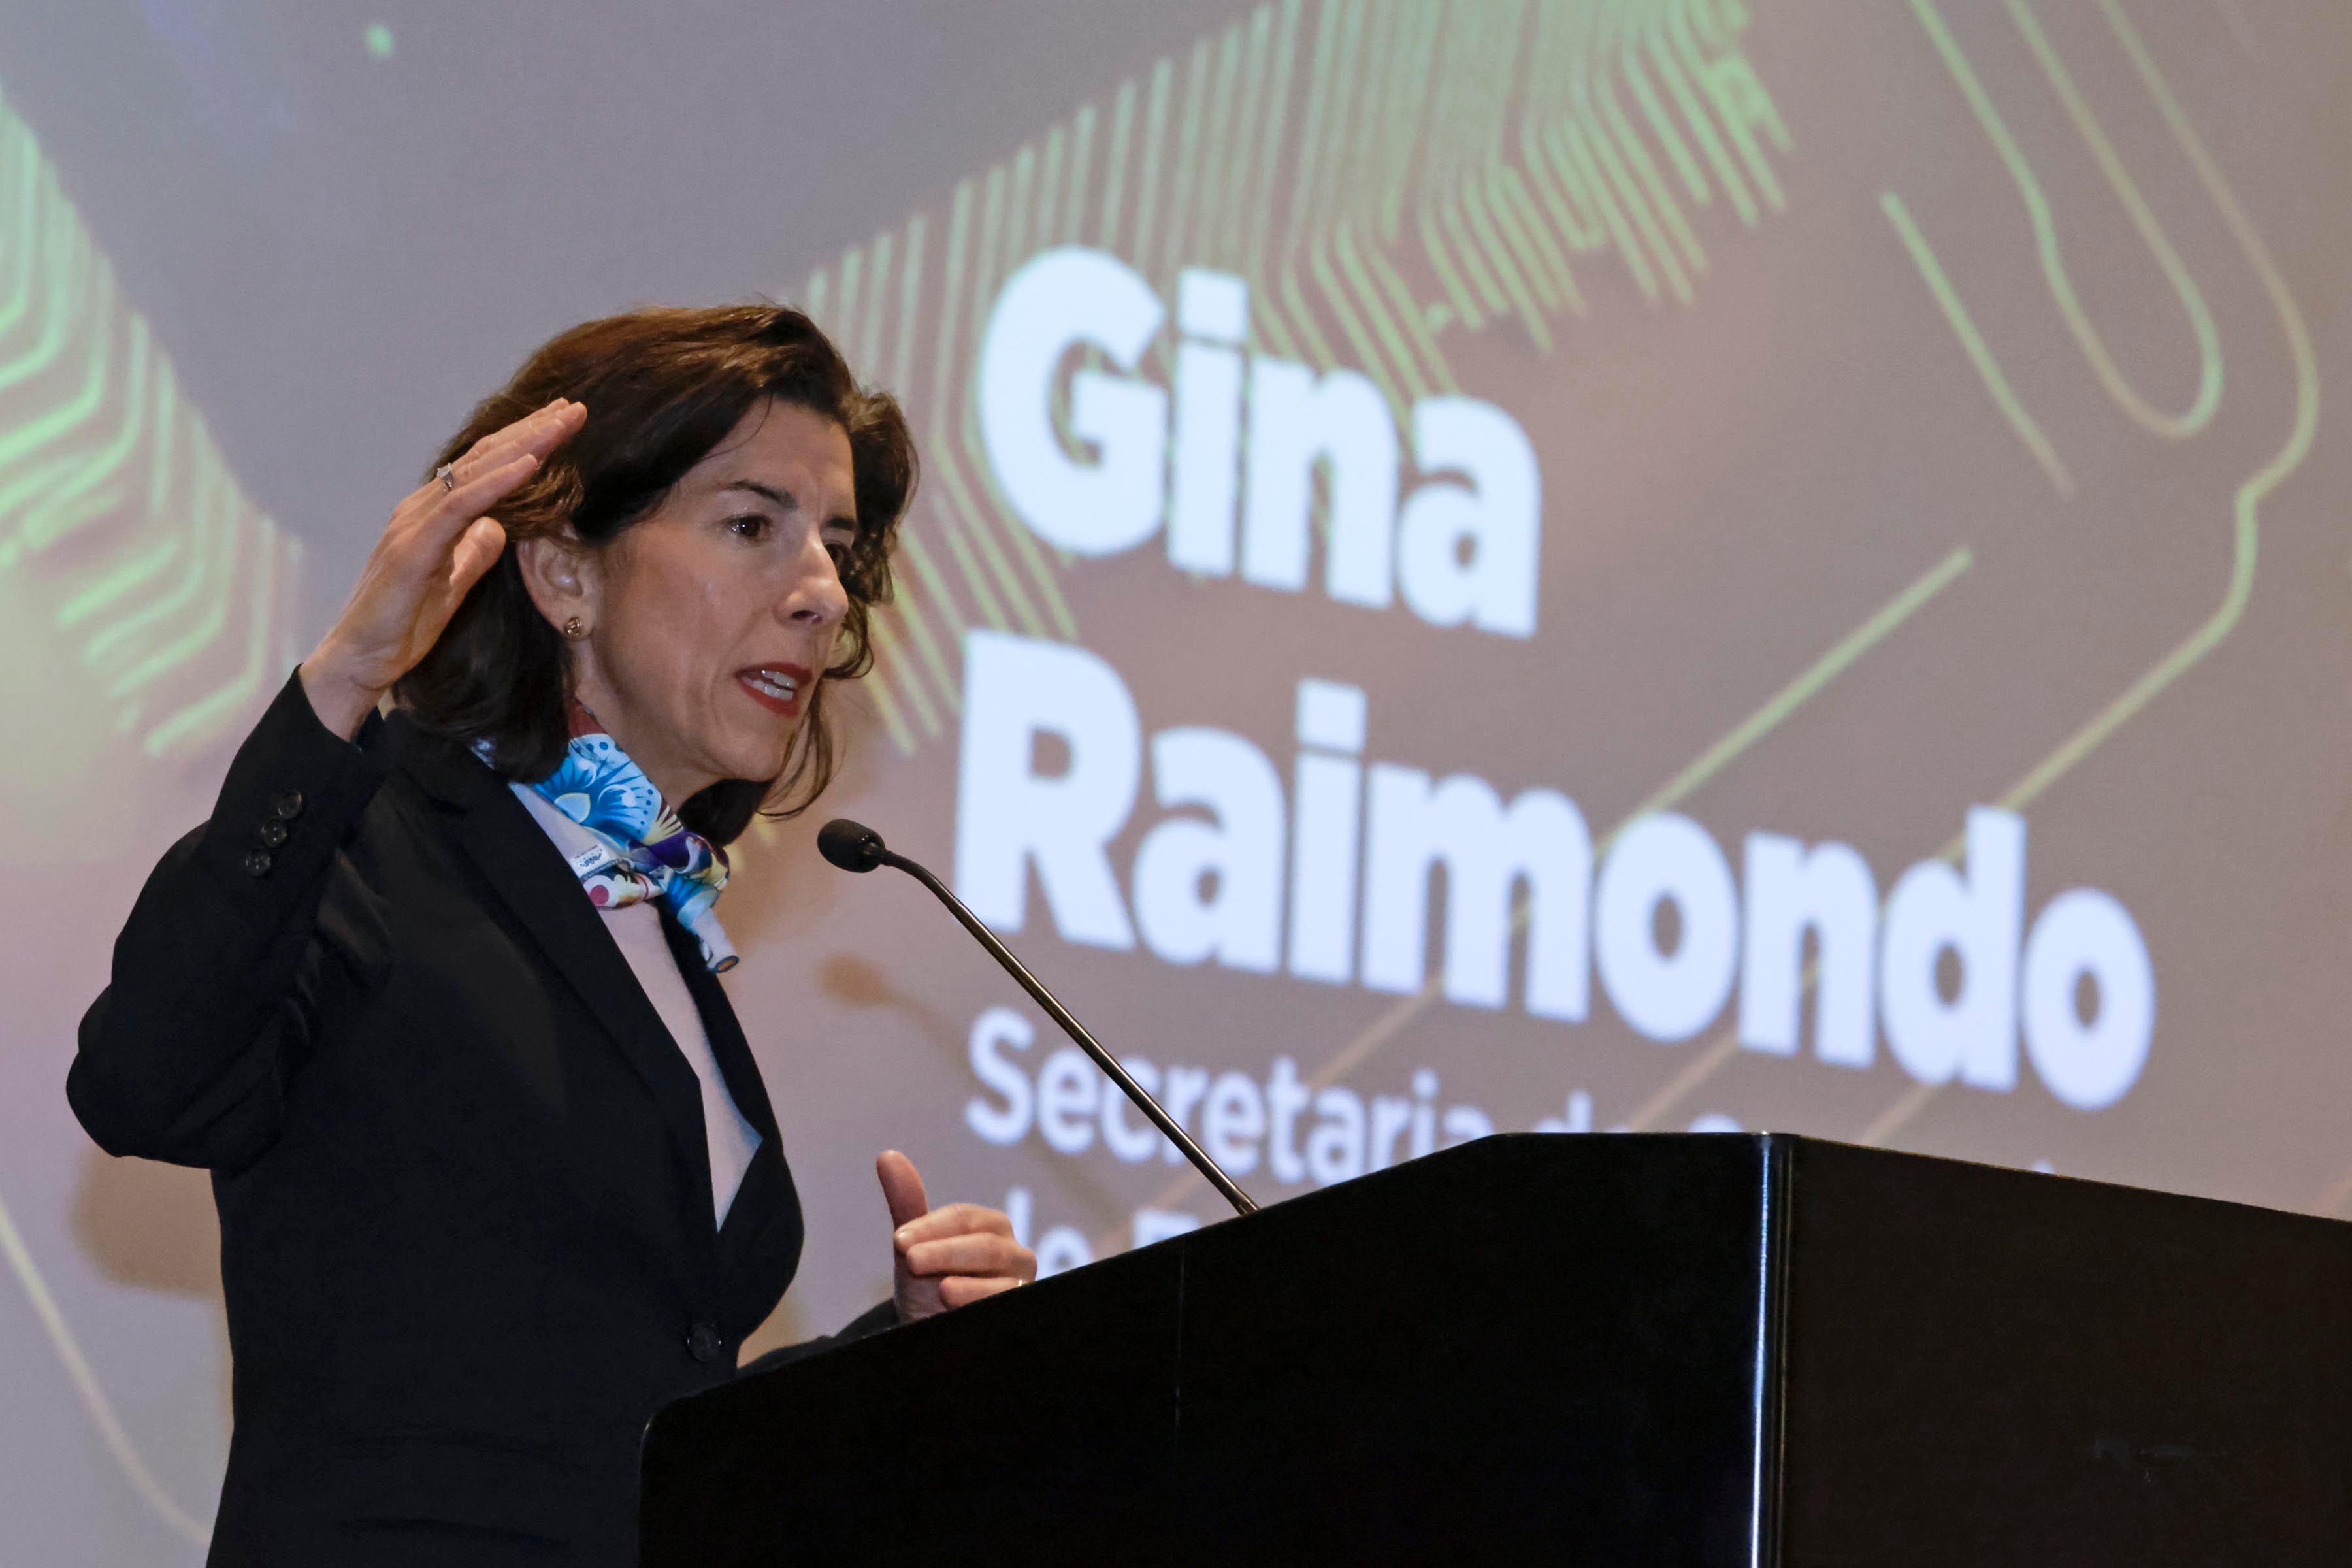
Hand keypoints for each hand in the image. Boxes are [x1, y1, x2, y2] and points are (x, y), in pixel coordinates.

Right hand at [299, 399, 588, 737]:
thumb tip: (501, 528)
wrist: (361, 658)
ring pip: (476, 473)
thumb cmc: (403, 624)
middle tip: (573, 408)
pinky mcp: (412, 548)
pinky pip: (460, 507)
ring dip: (523, 445)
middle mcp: (421, 508)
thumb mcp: (453, 585)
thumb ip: (474, 553)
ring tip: (561, 424)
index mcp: (432, 514)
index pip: (485, 467)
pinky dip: (496, 483)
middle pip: (485, 458)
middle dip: (532, 431)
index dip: (525, 442)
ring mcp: (414, 523)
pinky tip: (529, 464)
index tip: (563, 423)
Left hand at [877, 1149, 1035, 1321]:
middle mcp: (1014, 1253)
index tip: (898, 1241)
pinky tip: (957, 1310)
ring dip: (970, 1286)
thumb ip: (907, 1203)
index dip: (930, 1227)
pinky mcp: (1018, 1313)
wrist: (932, 1330)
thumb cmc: (927, 1282)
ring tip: (942, 1290)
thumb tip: (887, 1156)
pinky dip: (982, 1308)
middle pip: (984, 1246)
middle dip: (946, 1253)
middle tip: (910, 1260)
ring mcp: (1020, 1287)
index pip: (963, 1218)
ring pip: (1001, 1281)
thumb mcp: (914, 1247)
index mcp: (991, 1226)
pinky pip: (1006, 1308)